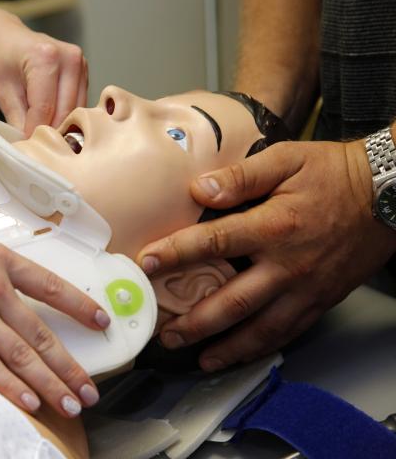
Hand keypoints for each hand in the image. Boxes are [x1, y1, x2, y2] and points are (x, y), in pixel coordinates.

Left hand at [0, 12, 87, 135]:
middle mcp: (69, 58)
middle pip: (65, 111)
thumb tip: (28, 147)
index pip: (45, 108)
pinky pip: (78, 105)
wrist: (6, 37)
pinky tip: (51, 120)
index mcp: (45, 57)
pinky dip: (65, 116)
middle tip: (35, 146)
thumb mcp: (1, 90)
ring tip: (42, 134)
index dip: (35, 132)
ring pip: (75, 111)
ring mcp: (81, 64)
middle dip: (49, 132)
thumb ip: (16, 120)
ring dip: (59, 126)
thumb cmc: (0, 58)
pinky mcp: (84, 73)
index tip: (27, 148)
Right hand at [0, 197, 108, 416]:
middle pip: (42, 333)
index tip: (100, 322)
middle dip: (70, 366)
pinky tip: (29, 402)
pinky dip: (11, 387)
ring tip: (70, 403)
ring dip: (50, 383)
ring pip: (22, 355)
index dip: (80, 307)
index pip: (51, 286)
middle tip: (89, 389)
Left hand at [137, 139, 395, 371]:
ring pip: (259, 329)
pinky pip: (286, 333)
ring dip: (225, 347)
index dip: (175, 254)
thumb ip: (241, 175)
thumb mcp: (287, 160)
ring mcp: (305, 289)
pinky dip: (259, 348)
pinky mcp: (320, 301)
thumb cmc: (335, 174)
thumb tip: (198, 189)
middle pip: (232, 302)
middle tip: (164, 333)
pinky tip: (239, 354)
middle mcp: (287, 266)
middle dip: (194, 322)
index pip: (213, 243)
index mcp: (274, 226)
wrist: (390, 195)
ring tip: (196, 357)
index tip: (145, 264)